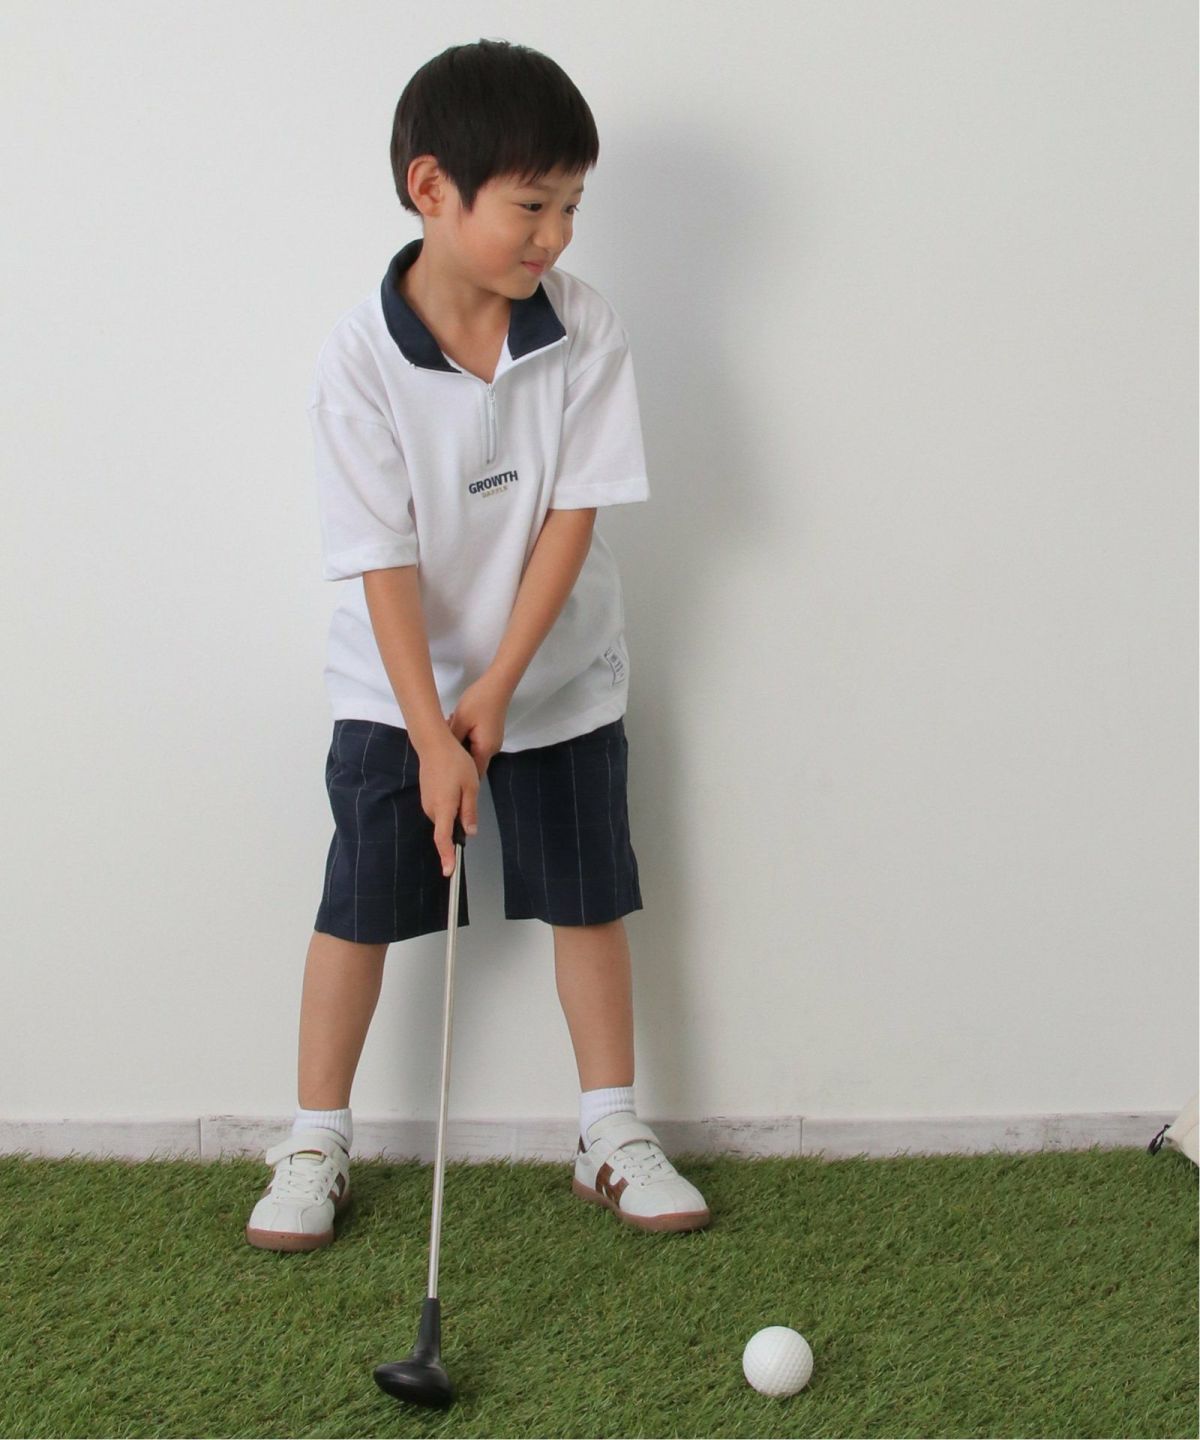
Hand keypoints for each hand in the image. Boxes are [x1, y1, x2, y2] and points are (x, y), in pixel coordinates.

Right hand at [417, 734, 479, 876]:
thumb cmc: (454, 762)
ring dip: (455, 810)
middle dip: (459, 822)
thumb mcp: (471, 786)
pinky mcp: (427, 797)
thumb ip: (469, 811)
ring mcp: (427, 803)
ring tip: (462, 784)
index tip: (449, 871)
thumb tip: (470, 832)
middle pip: (447, 828)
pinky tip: (455, 785)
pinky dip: (450, 805)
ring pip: (445, 818)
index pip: (443, 839)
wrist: (434, 744)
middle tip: (468, 794)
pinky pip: (441, 809)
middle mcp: (431, 808)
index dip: (447, 856)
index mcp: (443, 807)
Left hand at [447, 673, 512, 777]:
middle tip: (442, 741)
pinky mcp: (490, 734)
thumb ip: (451, 740)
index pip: (473, 774)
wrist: (497, 685)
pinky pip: (476, 741)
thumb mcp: (459, 721)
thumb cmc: (480, 701)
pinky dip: (465, 736)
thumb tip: (443, 753)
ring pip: (472, 750)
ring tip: (450, 726)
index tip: (444, 772)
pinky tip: (457, 723)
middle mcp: (492, 748)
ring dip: (459, 742)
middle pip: (471, 762)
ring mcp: (492, 741)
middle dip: (456, 754)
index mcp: (485, 749)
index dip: (459, 775)